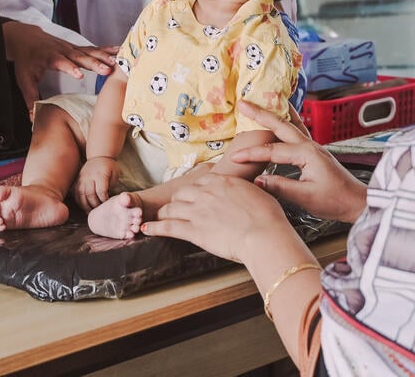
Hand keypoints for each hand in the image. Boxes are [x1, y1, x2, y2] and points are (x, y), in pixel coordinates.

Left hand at [3, 22, 117, 108]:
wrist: (26, 38)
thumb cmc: (26, 59)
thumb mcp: (24, 79)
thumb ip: (30, 97)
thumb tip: (32, 116)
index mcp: (50, 58)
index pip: (62, 63)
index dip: (70, 68)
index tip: (80, 75)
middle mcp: (63, 51)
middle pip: (81, 57)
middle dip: (94, 63)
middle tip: (107, 69)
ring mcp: (72, 48)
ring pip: (90, 51)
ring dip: (104, 56)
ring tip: (117, 62)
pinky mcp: (77, 47)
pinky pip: (93, 49)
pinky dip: (106, 50)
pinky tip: (118, 51)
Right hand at [74, 156, 119, 210]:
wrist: (99, 156)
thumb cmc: (110, 166)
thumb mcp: (115, 174)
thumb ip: (111, 186)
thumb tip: (107, 200)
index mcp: (100, 174)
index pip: (101, 191)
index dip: (104, 201)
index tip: (107, 206)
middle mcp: (89, 176)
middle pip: (90, 195)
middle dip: (95, 205)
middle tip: (99, 211)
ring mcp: (81, 178)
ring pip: (81, 195)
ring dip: (86, 206)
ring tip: (91, 212)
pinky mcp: (77, 180)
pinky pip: (76, 193)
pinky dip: (80, 202)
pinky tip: (84, 207)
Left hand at [141, 173, 293, 262]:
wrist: (263, 235)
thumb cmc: (268, 217)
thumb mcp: (260, 193)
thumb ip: (249, 190)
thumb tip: (255, 187)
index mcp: (222, 181)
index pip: (199, 180)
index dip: (194, 188)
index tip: (192, 194)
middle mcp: (205, 192)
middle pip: (181, 192)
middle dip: (177, 200)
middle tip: (175, 207)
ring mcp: (197, 211)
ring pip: (171, 208)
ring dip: (164, 213)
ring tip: (159, 217)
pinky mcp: (193, 230)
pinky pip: (167, 227)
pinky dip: (155, 227)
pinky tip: (147, 228)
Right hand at [230, 101, 367, 223]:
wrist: (355, 202)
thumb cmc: (335, 200)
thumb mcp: (306, 197)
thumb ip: (281, 186)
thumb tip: (257, 180)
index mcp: (307, 154)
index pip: (272, 151)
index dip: (252, 154)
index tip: (235, 158)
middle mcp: (309, 145)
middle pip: (280, 125)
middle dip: (260, 114)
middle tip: (243, 103)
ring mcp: (312, 146)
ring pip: (289, 123)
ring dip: (274, 112)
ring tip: (262, 100)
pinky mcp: (314, 150)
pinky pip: (298, 128)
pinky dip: (288, 118)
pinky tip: (284, 113)